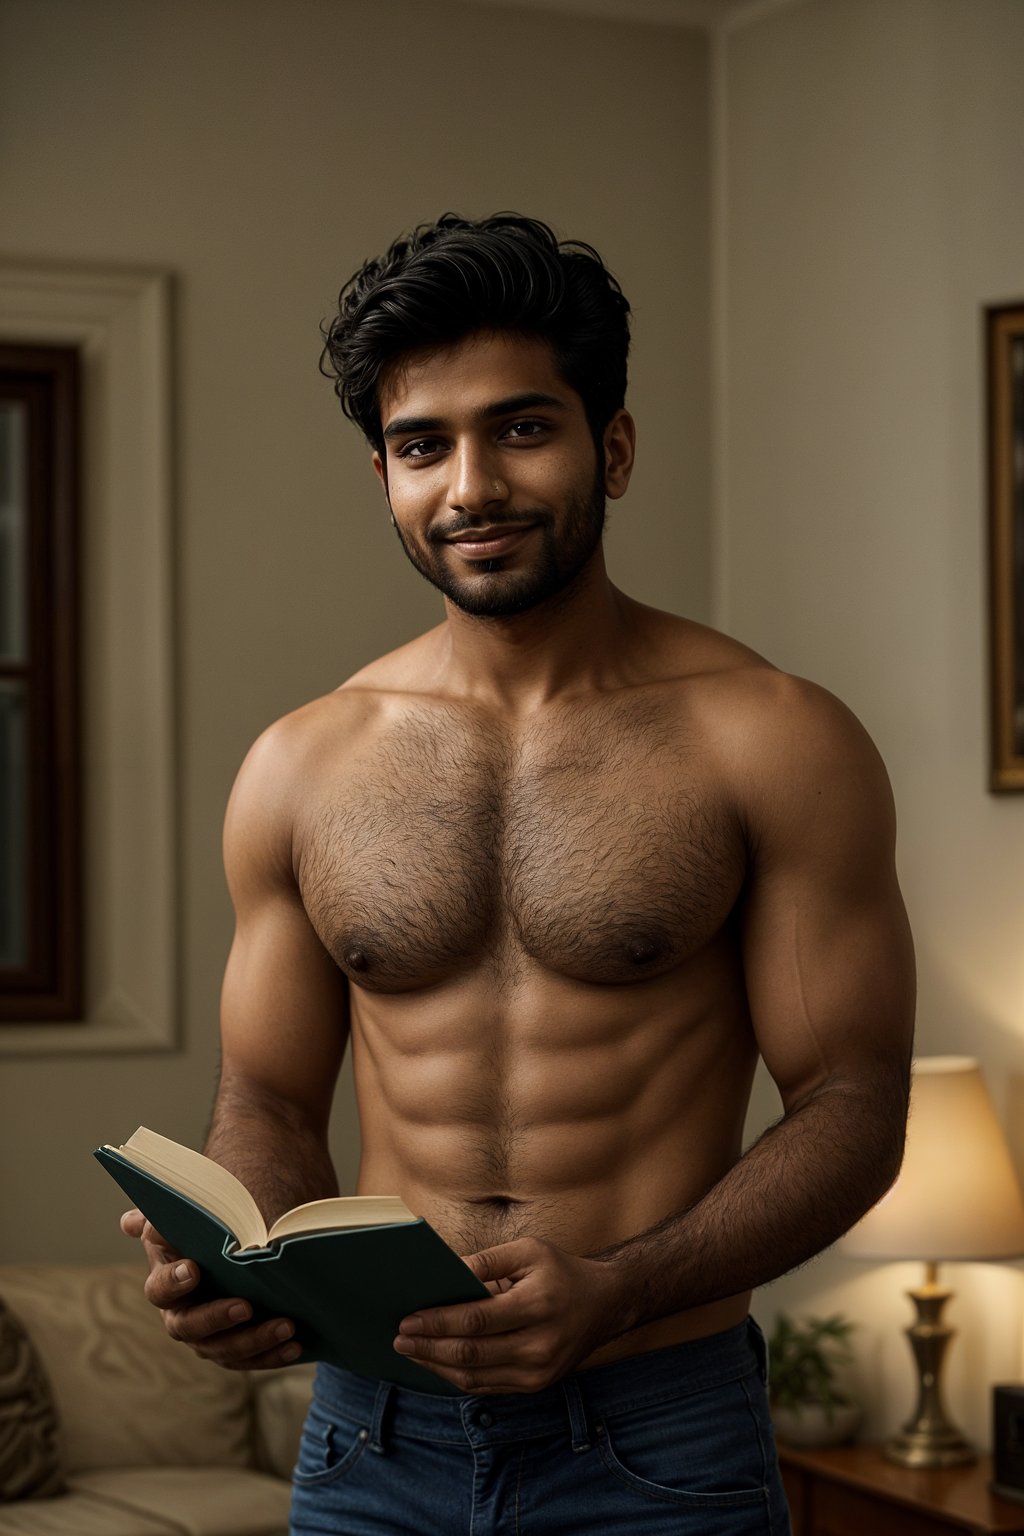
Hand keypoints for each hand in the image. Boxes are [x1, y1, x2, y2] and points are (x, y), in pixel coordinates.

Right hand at [120, 1207, 300, 1369]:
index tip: (193, 1269)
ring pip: (223, 1349)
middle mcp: (181, 1315)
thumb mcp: (188, 1217)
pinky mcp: (234, 1350)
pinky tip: (294, 1345)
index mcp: (166, 1280)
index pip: (161, 1287)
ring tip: (286, 1326)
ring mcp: (207, 1337)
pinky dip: (271, 1355)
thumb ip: (164, 1216)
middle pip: (190, 1327)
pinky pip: (249, 1360)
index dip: (174, 1281)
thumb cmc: (208, 1228)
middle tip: (246, 1306)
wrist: (238, 1246)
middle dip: (217, 1318)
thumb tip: (129, 1222)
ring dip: (254, 1341)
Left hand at [392, 1237, 622, 1394]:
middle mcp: (539, 1345)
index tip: (408, 1320)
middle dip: (429, 1348)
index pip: (476, 1320)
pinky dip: (458, 1377)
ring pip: (475, 1377)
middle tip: (400, 1339)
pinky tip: (439, 1363)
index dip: (438, 1323)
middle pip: (471, 1354)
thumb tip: (449, 1272)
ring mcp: (538, 1372)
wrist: (604, 1304)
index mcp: (537, 1306)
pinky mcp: (535, 1385)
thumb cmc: (562, 1272)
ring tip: (412, 1352)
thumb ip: (489, 1260)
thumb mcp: (530, 1251)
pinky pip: (487, 1387)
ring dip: (438, 1367)